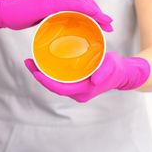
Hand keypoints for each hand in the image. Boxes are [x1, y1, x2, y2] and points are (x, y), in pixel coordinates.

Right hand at [0, 0, 113, 30]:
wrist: (5, 12)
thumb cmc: (23, 15)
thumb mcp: (44, 13)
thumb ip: (56, 14)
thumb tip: (66, 23)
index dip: (95, 10)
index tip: (105, 21)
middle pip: (86, 0)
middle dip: (100, 13)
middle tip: (110, 25)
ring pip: (83, 3)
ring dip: (98, 14)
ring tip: (107, 25)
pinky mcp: (51, 1)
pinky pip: (74, 6)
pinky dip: (88, 13)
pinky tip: (96, 20)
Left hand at [24, 51, 150, 102]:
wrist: (124, 73)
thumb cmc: (117, 69)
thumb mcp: (112, 67)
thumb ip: (104, 72)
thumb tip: (95, 79)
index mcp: (83, 90)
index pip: (59, 88)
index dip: (45, 80)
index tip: (34, 70)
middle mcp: (77, 92)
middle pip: (53, 85)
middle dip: (39, 75)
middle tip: (28, 61)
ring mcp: (77, 88)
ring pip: (55, 82)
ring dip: (43, 73)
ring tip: (32, 60)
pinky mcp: (77, 82)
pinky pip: (60, 78)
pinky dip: (51, 71)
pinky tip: (45, 60)